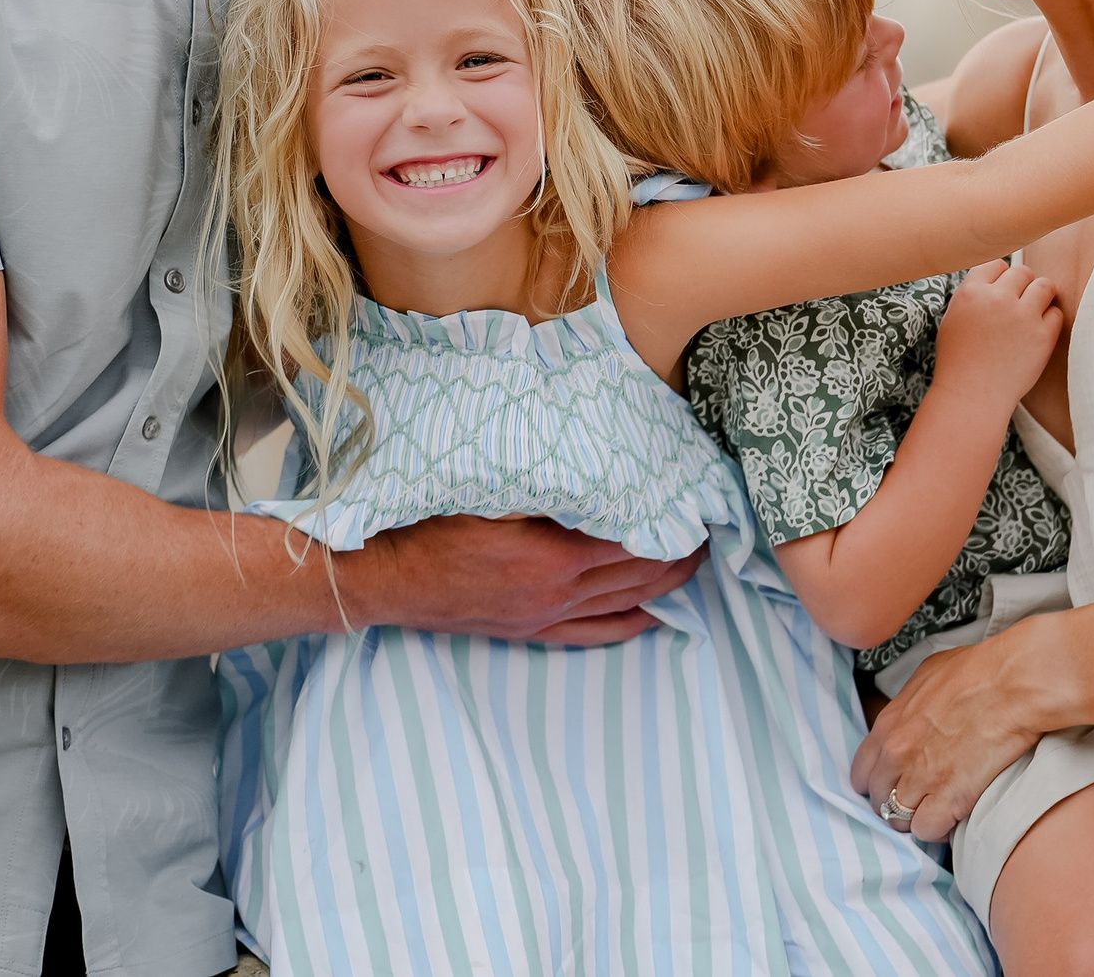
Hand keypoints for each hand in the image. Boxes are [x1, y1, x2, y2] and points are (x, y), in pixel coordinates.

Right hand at [341, 514, 705, 643]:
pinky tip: (658, 614)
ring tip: (696, 558)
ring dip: (667, 583)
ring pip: (626, 603)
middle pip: (641, 572)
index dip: (673, 520)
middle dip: (682, 549)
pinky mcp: (529, 632)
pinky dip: (634, 622)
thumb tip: (600, 459)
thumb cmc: (430, 519)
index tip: (699, 498)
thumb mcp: (491, 488)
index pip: (636, 538)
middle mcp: (556, 592)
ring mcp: (544, 616)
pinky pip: (596, 634)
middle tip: (712, 523)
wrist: (381, 577)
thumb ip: (547, 479)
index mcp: (552, 555)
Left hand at [851, 628, 1053, 841]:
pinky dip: (938, 829)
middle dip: (896, 802)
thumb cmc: (980, 672)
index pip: (862, 771)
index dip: (878, 781)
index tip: (893, 784)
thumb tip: (912, 716)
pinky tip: (953, 817)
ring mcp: (922, 778)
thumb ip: (910, 704)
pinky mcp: (949, 799)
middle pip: (880, 798)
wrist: (1014, 685)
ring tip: (938, 809)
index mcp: (889, 724)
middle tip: (919, 799)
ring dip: (917, 816)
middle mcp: (898, 754)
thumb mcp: (929, 675)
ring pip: (900, 819)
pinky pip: (927, 831)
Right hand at [932, 259, 1062, 408]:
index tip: (1002, 292)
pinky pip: (1057, 312)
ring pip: (1044, 285)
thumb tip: (1000, 276)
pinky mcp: (1043, 336)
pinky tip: (1037, 333)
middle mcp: (997, 299)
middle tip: (1018, 305)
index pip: (996, 263)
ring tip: (1032, 314)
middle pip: (1022, 272)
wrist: (972, 397)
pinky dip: (1050, 320)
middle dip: (1022, 286)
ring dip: (1041, 297)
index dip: (1001, 277)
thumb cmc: (960, 361)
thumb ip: (975, 294)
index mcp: (971, 292)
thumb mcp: (955, 318)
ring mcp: (1022, 316)